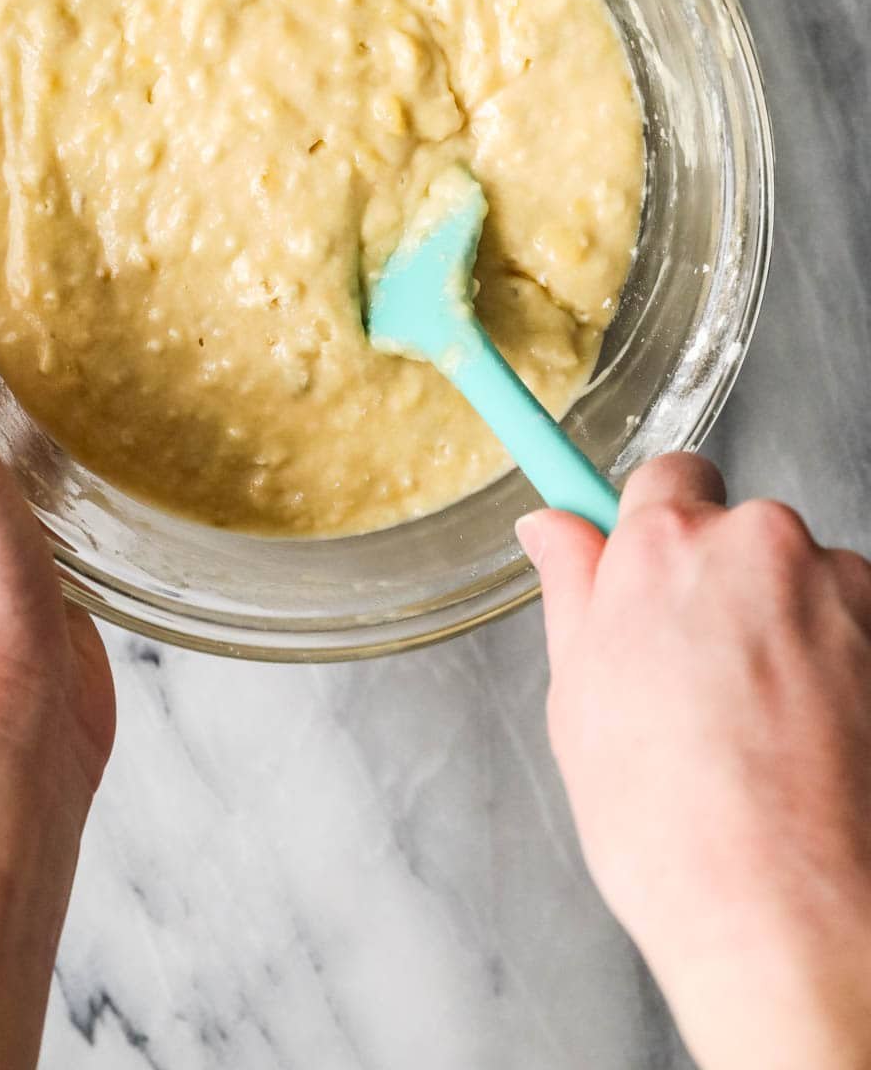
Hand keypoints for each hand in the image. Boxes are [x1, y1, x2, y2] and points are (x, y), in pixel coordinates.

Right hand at [518, 457, 870, 1069]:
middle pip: (738, 532)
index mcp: (664, 546)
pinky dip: (842, 666)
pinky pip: (857, 627)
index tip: (651, 563)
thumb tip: (552, 528)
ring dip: (787, 627)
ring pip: (804, 583)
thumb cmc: (675, 828)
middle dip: (722, 586)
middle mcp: (759, 543)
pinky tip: (814, 741)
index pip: (667, 475)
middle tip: (697, 679)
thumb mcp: (579, 700)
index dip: (657, 526)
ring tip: (763, 730)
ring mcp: (841, 586)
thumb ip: (573, 591)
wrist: (790, 917)